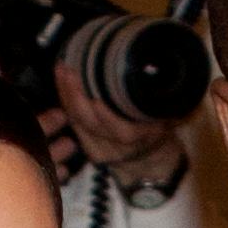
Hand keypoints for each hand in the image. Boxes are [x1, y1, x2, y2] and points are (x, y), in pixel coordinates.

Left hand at [51, 78, 186, 189]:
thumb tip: (154, 74)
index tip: (97, 99)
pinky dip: (66, 101)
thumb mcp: (166, 114)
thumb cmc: (156, 129)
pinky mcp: (89, 147)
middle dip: (78, 97)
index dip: (108, 117)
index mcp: (140, 139)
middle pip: (92, 125)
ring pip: (79, 123)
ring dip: (67, 94)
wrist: (148, 157)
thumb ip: (158, 100)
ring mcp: (101, 149)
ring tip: (62, 69)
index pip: (122, 132)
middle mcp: (118, 147)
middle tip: (70, 71)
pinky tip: (61, 82)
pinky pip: (74, 122)